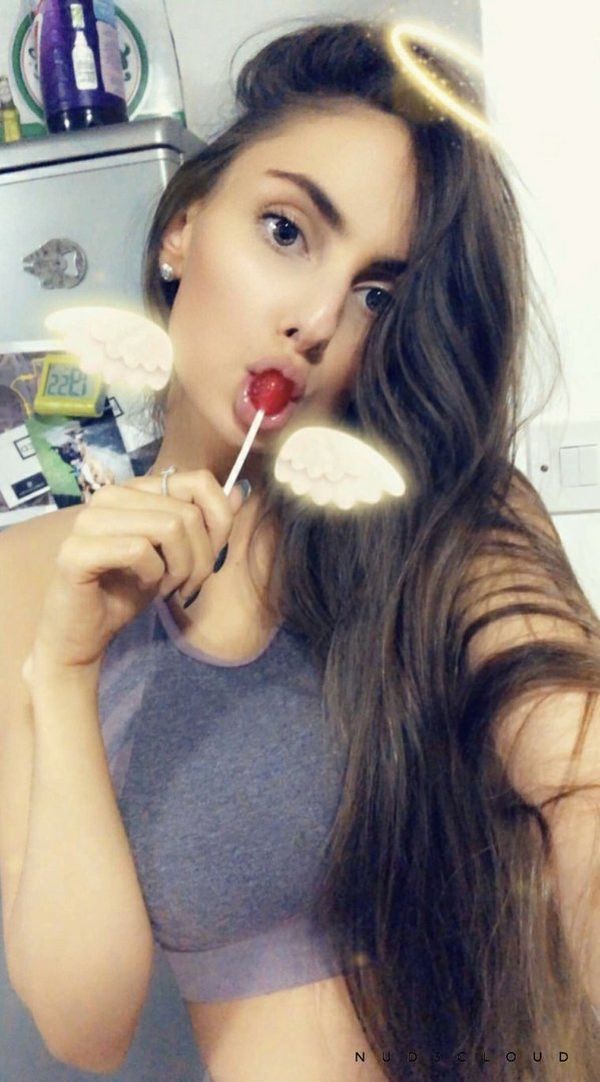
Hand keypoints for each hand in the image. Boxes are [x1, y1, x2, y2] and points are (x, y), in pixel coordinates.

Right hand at [26, 470, 246, 674]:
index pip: (199, 482)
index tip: (209, 555)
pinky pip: (140, 550)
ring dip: (180, 569)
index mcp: (135, 490)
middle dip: (201, 558)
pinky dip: (153, 575)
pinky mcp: (76, 550)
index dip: (219, 521)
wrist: (86, 634)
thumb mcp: (178, 556)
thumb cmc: (129, 591)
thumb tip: (240, 493)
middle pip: (188, 512)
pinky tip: (143, 587)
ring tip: (167, 587)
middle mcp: (109, 496)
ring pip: (169, 527)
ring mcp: (89, 520)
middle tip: (185, 584)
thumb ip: (205, 524)